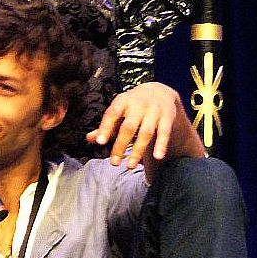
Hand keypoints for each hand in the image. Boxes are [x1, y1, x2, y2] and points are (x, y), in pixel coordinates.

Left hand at [86, 82, 204, 171]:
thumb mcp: (120, 109)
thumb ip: (107, 125)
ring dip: (138, 150)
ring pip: (146, 132)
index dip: (106, 127)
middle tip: (113, 163)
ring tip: (129, 166)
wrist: (160, 91)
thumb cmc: (134, 105)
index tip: (100, 142)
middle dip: (120, 145)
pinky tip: (158, 157)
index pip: (112, 114)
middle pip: (128, 127)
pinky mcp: (167, 117)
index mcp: (123, 101)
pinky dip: (162, 144)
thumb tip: (89, 138)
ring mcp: (154, 111)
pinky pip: (164, 132)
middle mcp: (139, 104)